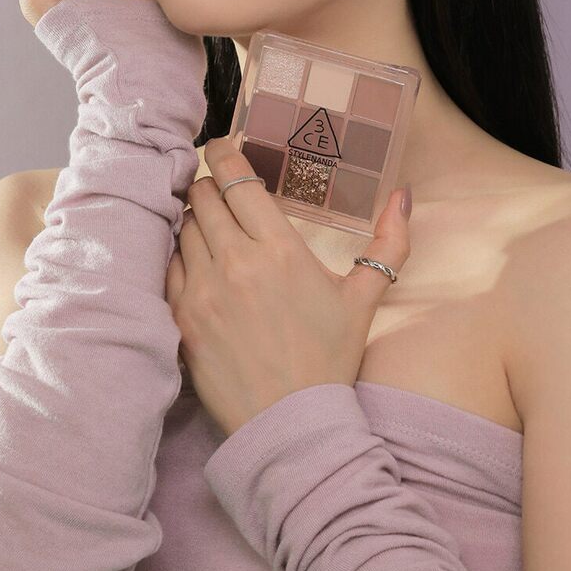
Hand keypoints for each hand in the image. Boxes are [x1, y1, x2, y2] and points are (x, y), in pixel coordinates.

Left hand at [166, 136, 412, 432]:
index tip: (223, 146)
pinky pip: (167, 265)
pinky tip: (195, 262)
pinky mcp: (180, 317)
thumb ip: (389, 244)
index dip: (224, 153)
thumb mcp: (364, 301)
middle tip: (218, 187)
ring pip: (181, 227)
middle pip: (200, 195)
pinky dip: (177, 255)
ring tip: (209, 225)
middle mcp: (234, 261)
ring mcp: (201, 290)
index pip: (235, 177)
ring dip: (192, 219)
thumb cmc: (329, 361)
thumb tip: (404, 195)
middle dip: (207, 184)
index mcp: (278, 249)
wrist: (290, 425)